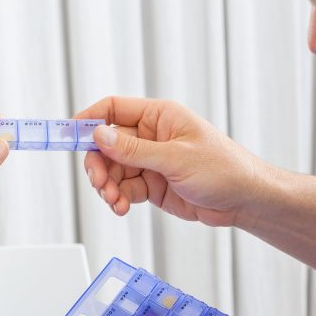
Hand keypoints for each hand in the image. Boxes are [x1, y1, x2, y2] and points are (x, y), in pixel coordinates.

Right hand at [75, 97, 271, 225]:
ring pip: (113, 170)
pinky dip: (118, 199)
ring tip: (115, 201)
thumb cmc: (224, 169)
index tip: (70, 134)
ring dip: (108, 186)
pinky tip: (121, 207)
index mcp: (159, 117)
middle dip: (98, 164)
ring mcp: (150, 161)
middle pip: (107, 144)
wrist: (245, 201)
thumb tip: (100, 136)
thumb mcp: (176, 158)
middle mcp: (152, 137)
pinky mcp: (152, 185)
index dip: (90, 119)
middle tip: (99, 183)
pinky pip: (124, 188)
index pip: (114, 109)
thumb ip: (134, 150)